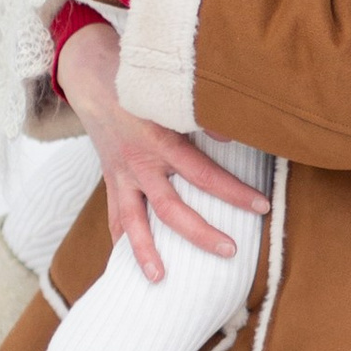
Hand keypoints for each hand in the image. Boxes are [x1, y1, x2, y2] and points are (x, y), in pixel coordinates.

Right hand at [57, 19, 268, 278]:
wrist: (88, 71)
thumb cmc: (135, 77)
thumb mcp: (167, 90)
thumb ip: (200, 114)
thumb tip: (233, 136)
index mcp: (159, 139)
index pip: (203, 174)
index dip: (233, 192)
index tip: (262, 205)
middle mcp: (139, 163)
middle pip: (171, 208)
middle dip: (201, 233)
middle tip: (231, 251)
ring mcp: (120, 174)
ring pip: (133, 221)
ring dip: (145, 251)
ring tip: (159, 279)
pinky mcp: (109, 178)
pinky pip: (114, 214)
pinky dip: (122, 238)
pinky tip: (129, 261)